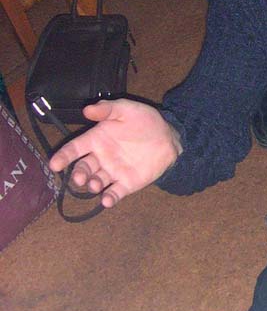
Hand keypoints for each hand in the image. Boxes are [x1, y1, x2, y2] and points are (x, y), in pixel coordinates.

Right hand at [49, 99, 181, 208]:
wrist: (168, 136)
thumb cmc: (144, 121)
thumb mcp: (126, 109)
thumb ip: (107, 109)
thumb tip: (86, 109)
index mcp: (97, 139)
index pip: (75, 149)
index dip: (63, 156)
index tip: (54, 164)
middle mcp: (101, 158)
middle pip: (83, 168)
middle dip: (79, 174)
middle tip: (79, 178)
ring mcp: (113, 172)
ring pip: (96, 181)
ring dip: (92, 185)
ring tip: (94, 185)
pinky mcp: (126, 183)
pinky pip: (114, 193)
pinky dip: (109, 198)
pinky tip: (106, 200)